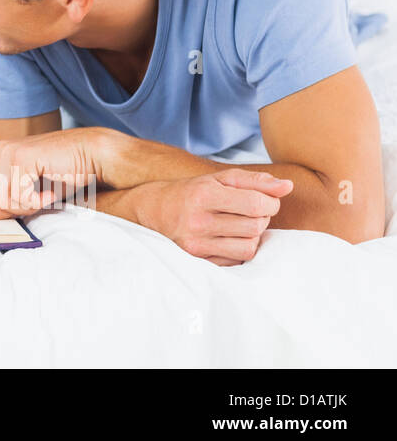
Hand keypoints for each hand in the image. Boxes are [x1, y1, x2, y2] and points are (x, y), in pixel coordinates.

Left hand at [0, 129, 102, 219]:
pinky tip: (51, 190)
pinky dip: (36, 201)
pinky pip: (17, 197)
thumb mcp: (28, 186)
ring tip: (43, 193)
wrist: (92, 154)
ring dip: (23, 206)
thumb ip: (4, 194)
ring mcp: (7, 153)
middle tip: (26, 205)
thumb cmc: (64, 172)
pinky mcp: (21, 157)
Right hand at [141, 170, 292, 265]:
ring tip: (240, 226)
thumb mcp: (217, 179)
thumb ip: (254, 181)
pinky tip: (228, 239)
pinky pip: (236, 261)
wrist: (151, 212)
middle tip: (252, 212)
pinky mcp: (197, 260)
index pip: (256, 204)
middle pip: (256, 227)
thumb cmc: (191, 192)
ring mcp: (196, 244)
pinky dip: (239, 250)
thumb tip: (288, 186)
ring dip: (252, 236)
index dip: (270, 202)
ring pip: (249, 247)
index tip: (265, 200)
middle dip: (262, 218)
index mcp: (204, 195)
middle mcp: (198, 221)